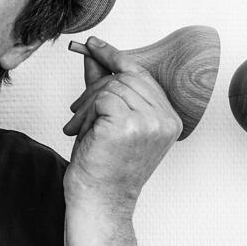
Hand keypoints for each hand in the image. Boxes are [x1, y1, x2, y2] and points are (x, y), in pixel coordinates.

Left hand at [62, 37, 181, 213]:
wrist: (99, 201)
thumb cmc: (104, 166)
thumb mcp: (108, 119)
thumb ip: (104, 84)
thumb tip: (93, 52)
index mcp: (169, 120)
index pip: (143, 76)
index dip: (117, 57)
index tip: (94, 44)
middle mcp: (165, 120)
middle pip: (125, 77)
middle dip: (95, 88)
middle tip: (77, 109)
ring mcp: (150, 123)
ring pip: (111, 87)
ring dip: (87, 105)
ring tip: (80, 129)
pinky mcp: (128, 125)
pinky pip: (101, 99)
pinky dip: (85, 114)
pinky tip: (82, 134)